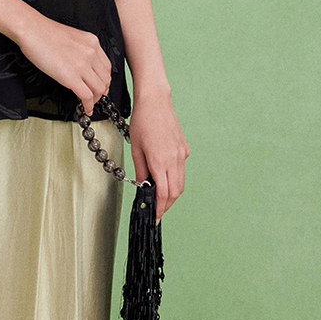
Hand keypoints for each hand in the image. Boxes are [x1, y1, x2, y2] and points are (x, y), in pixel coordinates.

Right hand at [16, 13, 111, 115]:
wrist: (31, 29)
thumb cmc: (44, 32)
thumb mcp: (72, 37)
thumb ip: (81, 50)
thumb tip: (81, 65)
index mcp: (92, 42)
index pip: (107, 67)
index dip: (104, 80)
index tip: (100, 86)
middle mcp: (91, 52)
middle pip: (105, 79)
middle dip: (102, 92)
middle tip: (95, 98)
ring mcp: (82, 65)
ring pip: (99, 89)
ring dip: (95, 100)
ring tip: (89, 104)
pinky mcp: (71, 76)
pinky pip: (87, 96)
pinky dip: (88, 106)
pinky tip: (84, 109)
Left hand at [127, 92, 188, 222]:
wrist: (156, 101)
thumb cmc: (141, 121)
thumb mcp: (136, 148)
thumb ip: (141, 170)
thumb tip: (144, 187)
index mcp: (160, 161)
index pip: (164, 193)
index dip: (160, 208)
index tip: (155, 218)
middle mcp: (175, 159)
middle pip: (175, 192)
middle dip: (167, 204)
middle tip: (156, 211)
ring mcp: (182, 154)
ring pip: (180, 182)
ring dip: (171, 192)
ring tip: (159, 197)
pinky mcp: (184, 148)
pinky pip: (181, 169)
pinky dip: (174, 178)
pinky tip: (163, 175)